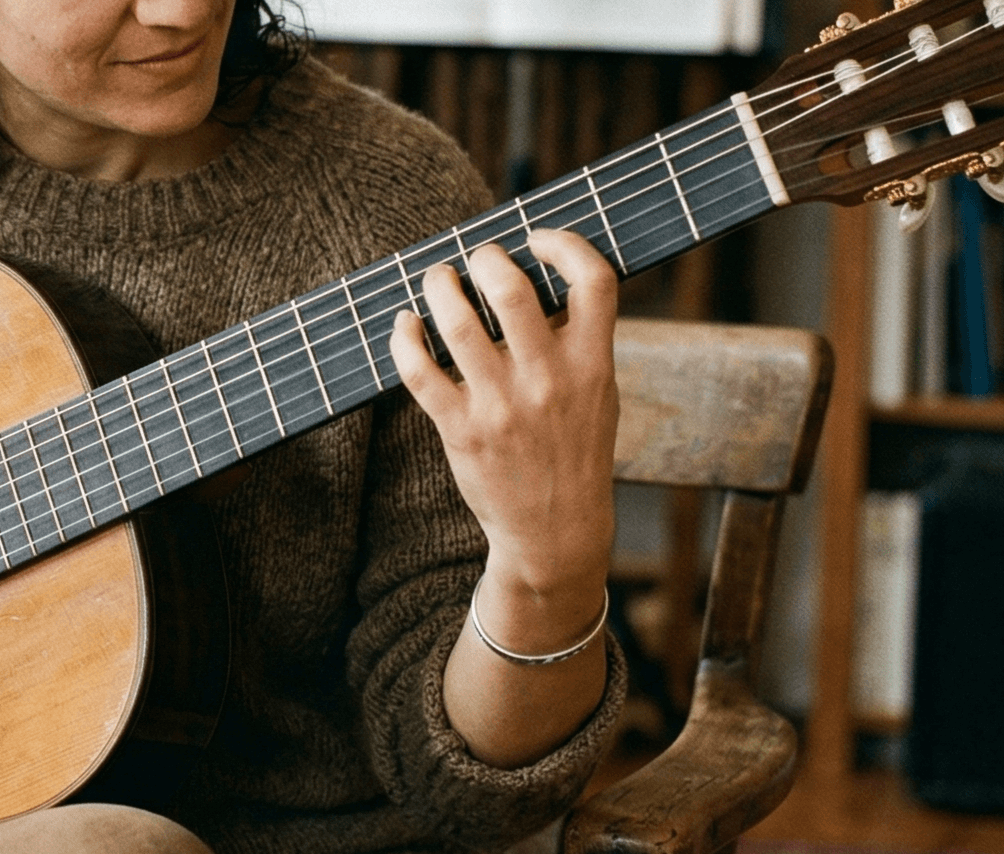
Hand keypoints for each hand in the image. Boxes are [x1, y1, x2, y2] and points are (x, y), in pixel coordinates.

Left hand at [386, 229, 618, 595]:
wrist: (555, 530)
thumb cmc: (573, 451)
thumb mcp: (598, 394)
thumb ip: (578, 340)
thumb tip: (537, 275)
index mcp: (593, 364)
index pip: (593, 280)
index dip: (564, 244)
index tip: (536, 240)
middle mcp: (549, 381)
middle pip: (511, 290)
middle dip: (485, 258)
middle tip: (476, 259)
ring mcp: (502, 406)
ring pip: (457, 322)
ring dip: (439, 286)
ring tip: (438, 280)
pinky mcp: (462, 430)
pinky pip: (419, 370)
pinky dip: (405, 337)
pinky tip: (407, 325)